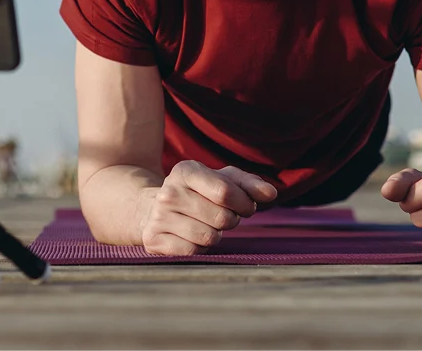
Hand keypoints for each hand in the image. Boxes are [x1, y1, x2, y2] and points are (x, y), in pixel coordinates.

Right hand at [141, 160, 277, 255]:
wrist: (150, 208)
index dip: (244, 203)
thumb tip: (271, 194)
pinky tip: (190, 236)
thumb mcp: (220, 180)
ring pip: (208, 237)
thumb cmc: (197, 193)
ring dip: (215, 235)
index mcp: (185, 171)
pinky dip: (199, 248)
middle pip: (221, 217)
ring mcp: (158, 217)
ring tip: (204, 225)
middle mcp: (168, 192)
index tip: (246, 206)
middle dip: (230, 220)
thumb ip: (248, 184)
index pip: (225, 191)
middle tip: (221, 216)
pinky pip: (193, 251)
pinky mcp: (154, 240)